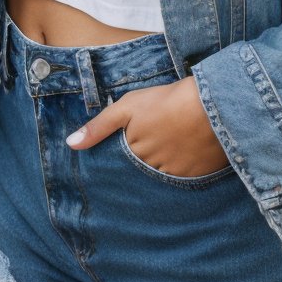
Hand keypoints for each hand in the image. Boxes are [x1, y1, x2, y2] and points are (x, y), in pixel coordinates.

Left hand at [66, 73, 230, 178]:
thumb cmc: (167, 101)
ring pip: (162, 177)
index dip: (128, 151)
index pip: (123, 162)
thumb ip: (100, 127)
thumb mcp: (128, 106)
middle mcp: (151, 168)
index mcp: (134, 151)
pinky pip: (184, 181)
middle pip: (142, 171)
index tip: (133, 145)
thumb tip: (71, 144)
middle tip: (155, 145)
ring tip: (171, 148)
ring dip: (164, 166)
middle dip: (144, 162)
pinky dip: (183, 170)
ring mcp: (175, 175)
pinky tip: (187, 155)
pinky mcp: (196, 178)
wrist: (211, 105)